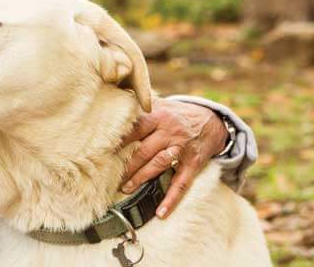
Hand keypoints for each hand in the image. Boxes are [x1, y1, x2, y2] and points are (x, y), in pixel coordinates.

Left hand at [119, 98, 227, 218]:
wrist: (211, 121)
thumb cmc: (175, 114)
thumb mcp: (159, 104)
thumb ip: (138, 106)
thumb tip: (111, 102)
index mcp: (158, 116)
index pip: (134, 128)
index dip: (118, 140)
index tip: (102, 150)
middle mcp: (169, 132)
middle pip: (143, 150)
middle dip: (126, 164)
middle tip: (109, 176)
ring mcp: (181, 148)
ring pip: (158, 165)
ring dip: (141, 178)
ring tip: (125, 188)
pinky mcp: (192, 164)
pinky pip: (181, 184)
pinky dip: (171, 199)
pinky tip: (161, 212)